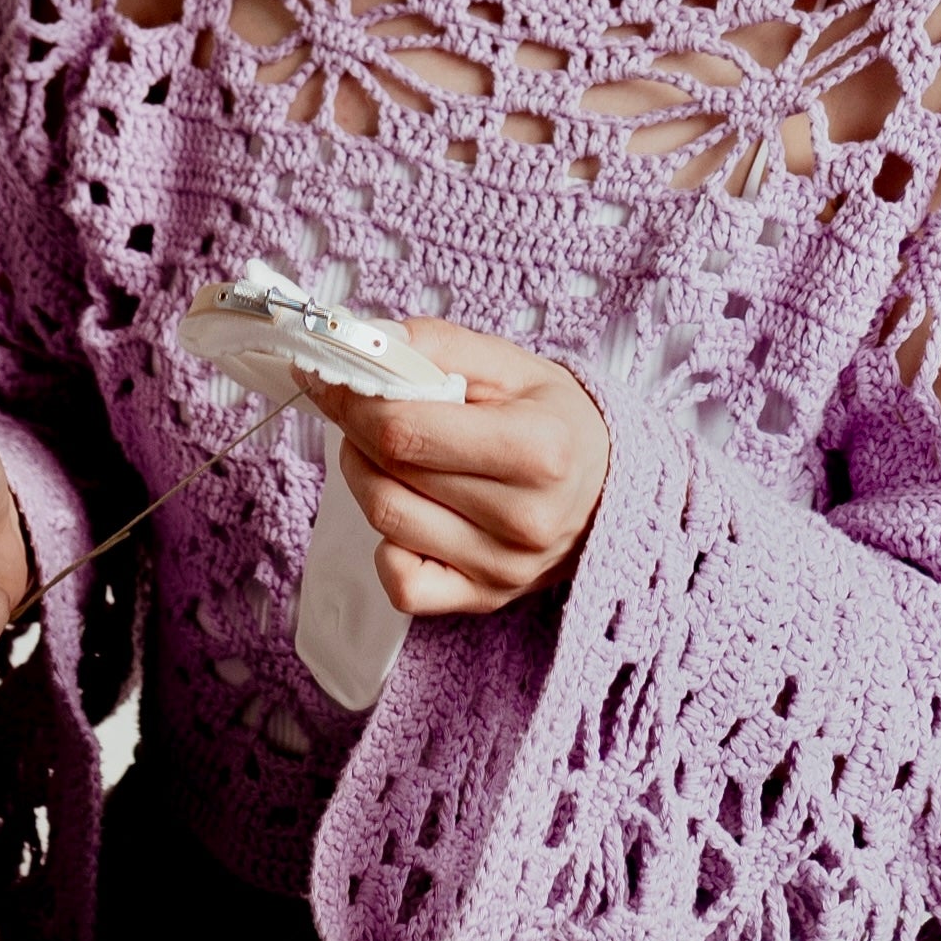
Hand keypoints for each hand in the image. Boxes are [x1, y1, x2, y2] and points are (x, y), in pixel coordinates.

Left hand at [297, 322, 609, 617]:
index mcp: (537, 450)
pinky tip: (410, 508)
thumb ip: (439, 345)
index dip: (353, 402)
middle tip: (357, 404)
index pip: (406, 432)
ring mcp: (502, 568)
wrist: (609, 487)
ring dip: (364, 475)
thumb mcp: (513, 365)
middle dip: (355, 430)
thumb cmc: (555, 420)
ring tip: (384, 450)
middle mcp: (524, 519)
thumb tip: (365, 343)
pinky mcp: (484, 598)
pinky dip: (386, 543)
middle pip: (389, 474)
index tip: (331, 377)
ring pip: (386, 521)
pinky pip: (400, 583)